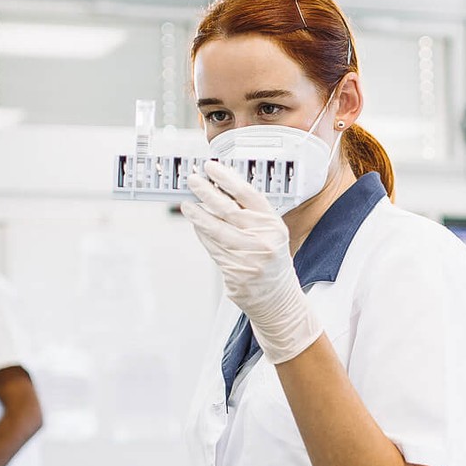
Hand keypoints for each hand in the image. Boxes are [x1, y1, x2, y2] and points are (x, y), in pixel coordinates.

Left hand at [182, 160, 323, 363]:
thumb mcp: (271, 232)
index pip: (247, 194)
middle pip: (227, 209)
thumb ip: (250, 213)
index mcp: (273, 224)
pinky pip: (212, 248)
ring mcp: (248, 257)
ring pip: (215, 229)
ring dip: (198, 215)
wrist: (277, 297)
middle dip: (206, 192)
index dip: (227, 178)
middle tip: (193, 181)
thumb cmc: (271, 260)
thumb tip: (220, 190)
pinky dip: (202, 235)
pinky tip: (197, 226)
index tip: (211, 167)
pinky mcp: (234, 272)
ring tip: (187, 205)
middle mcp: (262, 239)